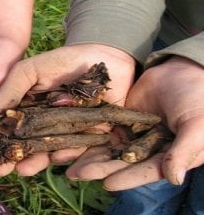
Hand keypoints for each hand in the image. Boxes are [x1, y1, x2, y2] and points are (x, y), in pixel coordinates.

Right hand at [0, 44, 135, 176]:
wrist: (103, 56)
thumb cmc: (62, 61)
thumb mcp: (30, 69)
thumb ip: (11, 88)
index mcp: (27, 111)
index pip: (7, 130)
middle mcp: (43, 125)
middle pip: (24, 147)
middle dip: (9, 160)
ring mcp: (65, 131)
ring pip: (46, 152)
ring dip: (33, 163)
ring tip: (21, 169)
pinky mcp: (89, 136)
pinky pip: (76, 149)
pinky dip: (65, 154)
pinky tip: (54, 156)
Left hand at [66, 56, 203, 189]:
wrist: (185, 70)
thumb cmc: (198, 98)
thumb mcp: (197, 125)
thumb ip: (183, 151)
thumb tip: (173, 179)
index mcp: (169, 157)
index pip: (146, 171)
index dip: (127, 178)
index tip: (107, 183)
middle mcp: (148, 151)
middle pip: (120, 162)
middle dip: (98, 168)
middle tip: (75, 174)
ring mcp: (132, 135)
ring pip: (106, 147)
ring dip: (86, 155)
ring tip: (62, 160)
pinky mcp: (119, 120)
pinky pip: (101, 129)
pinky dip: (85, 134)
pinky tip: (66, 140)